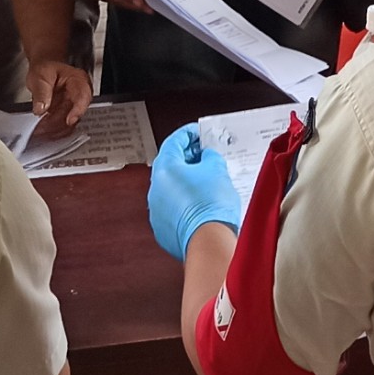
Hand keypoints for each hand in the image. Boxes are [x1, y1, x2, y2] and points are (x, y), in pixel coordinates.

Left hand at [26, 59, 93, 137]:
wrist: (43, 70)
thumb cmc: (45, 69)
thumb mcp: (40, 76)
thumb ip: (41, 91)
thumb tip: (41, 108)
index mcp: (79, 80)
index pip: (84, 96)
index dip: (78, 110)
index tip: (69, 120)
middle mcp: (80, 94)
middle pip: (75, 114)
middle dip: (59, 123)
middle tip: (43, 128)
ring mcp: (74, 105)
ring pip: (69, 123)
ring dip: (54, 129)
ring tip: (40, 130)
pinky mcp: (67, 114)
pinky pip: (63, 125)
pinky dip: (52, 129)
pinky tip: (42, 130)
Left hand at [147, 123, 243, 259]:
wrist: (209, 241)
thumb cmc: (211, 207)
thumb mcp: (217, 169)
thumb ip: (210, 157)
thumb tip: (207, 158)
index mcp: (165, 169)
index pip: (174, 142)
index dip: (188, 134)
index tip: (197, 133)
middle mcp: (156, 189)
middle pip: (170, 166)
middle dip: (189, 159)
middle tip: (205, 155)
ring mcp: (157, 210)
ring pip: (171, 189)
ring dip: (187, 182)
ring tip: (208, 181)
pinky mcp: (163, 227)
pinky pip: (174, 208)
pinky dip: (186, 202)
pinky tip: (202, 203)